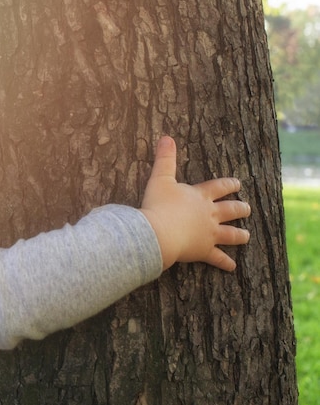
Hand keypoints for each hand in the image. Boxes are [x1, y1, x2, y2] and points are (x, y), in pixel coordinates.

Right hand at [139, 136, 250, 270]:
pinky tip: (232, 267)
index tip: (238, 184)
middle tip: (247, 208)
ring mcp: (209, 234)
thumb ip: (165, 159)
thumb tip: (166, 137)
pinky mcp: (204, 251)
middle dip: (240, 209)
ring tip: (246, 235)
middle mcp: (210, 215)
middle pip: (230, 210)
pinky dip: (225, 263)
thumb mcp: (159, 178)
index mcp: (201, 196)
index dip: (229, 185)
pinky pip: (218, 258)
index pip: (219, 187)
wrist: (159, 232)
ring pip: (230, 234)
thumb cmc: (158, 205)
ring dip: (239, 235)